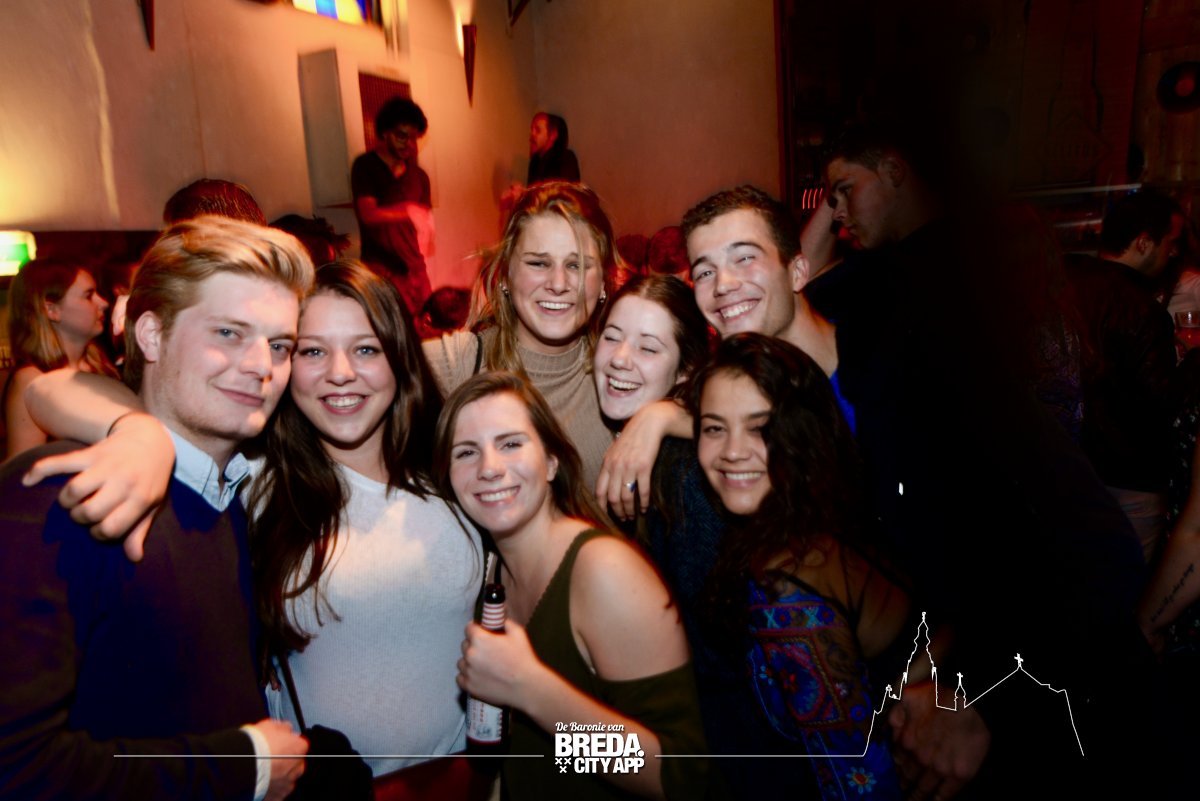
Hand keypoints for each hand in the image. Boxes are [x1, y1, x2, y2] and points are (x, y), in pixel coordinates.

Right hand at [21, 412, 173, 561]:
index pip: (111, 528)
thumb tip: (134, 558)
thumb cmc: (150, 478)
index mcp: (140, 498)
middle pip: (89, 511)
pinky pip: (60, 462)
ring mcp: (105, 466)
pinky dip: (41, 471)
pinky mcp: (90, 453)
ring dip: (67, 501)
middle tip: (85, 512)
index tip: (100, 527)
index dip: (99, 534)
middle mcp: (123, 481)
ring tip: (73, 501)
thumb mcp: (153, 504)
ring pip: (74, 490)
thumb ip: (139, 530)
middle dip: (81, 518)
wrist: (150, 439)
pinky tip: (29, 481)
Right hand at [254, 718, 307, 800]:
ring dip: (279, 777)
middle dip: (286, 762)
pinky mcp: (276, 797)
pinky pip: (276, 793)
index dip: (287, 745)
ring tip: (262, 773)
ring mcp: (287, 784)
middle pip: (296, 764)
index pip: (299, 745)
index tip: (278, 745)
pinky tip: (260, 784)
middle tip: (270, 759)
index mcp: (299, 748)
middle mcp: (297, 767)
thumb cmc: (254, 745)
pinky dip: (271, 790)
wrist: (240, 765)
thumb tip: (286, 728)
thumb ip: (282, 728)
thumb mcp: (269, 725)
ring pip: (287, 780)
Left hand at [457, 620, 543, 709]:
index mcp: (480, 639)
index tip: (481, 632)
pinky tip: (478, 675)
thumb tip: (501, 621)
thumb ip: (506, 623)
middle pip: (465, 644)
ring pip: (462, 662)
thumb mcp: (518, 634)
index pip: (469, 628)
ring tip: (483, 665)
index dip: (476, 629)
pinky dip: (467, 676)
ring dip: (470, 661)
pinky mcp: (469, 686)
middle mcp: (470, 654)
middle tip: (487, 650)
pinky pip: (460, 677)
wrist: (525, 686)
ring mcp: (468, 671)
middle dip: (474, 645)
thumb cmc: (522, 659)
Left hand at [595, 400, 680, 519]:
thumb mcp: (615, 450)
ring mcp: (630, 467)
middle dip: (617, 512)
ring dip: (629, 510)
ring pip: (626, 497)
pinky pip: (642, 490)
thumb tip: (606, 483)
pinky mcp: (644, 466)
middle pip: (612, 497)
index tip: (606, 515)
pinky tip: (645, 508)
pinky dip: (643, 502)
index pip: (599, 491)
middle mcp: (616, 466)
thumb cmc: (632, 437)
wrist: (648, 423)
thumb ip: (610, 466)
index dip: (602, 506)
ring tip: (632, 516)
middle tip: (622, 519)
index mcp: (607, 464)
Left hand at [888, 681, 989, 800]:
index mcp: (906, 741)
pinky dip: (937, 800)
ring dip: (916, 796)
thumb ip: (896, 717)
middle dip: (903, 784)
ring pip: (923, 788)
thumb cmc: (940, 696)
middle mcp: (919, 758)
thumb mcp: (908, 699)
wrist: (971, 701)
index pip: (896, 762)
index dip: (894, 769)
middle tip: (900, 791)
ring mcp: (939, 769)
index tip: (892, 776)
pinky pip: (945, 793)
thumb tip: (890, 730)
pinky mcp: (959, 775)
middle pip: (907, 777)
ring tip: (911, 800)